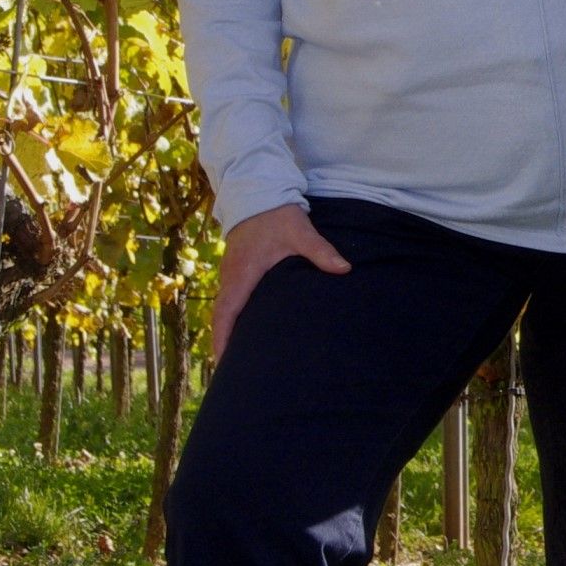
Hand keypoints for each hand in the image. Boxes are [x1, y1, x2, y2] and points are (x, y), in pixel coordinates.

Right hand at [212, 203, 349, 359]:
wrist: (258, 191)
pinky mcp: (236, 270)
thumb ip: (321, 252)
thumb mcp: (300, 232)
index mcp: (243, 273)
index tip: (222, 362)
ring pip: (224, 310)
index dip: (223, 338)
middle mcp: (231, 276)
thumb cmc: (278, 215)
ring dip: (226, 332)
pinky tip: (243, 332)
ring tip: (235, 360)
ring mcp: (230, 273)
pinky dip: (230, 319)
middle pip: (221, 318)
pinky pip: (229, 301)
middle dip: (222, 345)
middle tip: (229, 374)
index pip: (227, 312)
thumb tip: (344, 269)